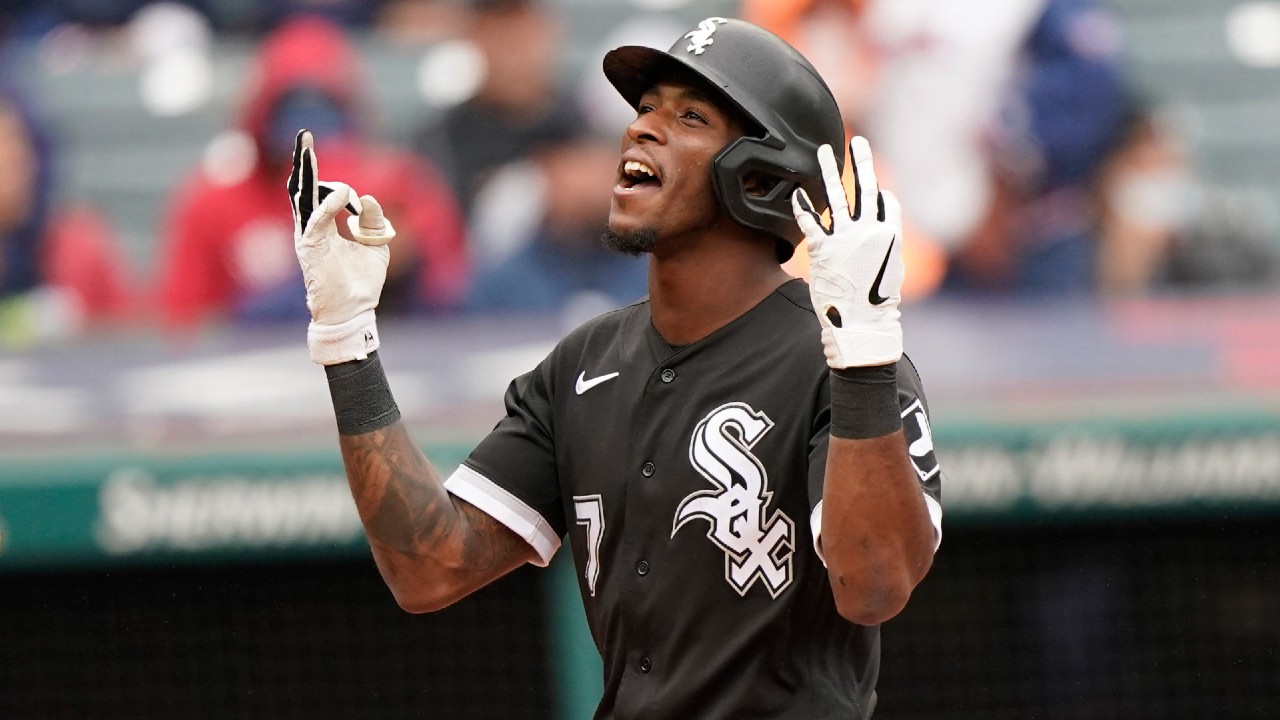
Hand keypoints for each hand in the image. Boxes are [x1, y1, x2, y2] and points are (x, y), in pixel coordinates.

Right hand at [289, 129, 395, 364]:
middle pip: (304, 188)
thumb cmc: (362, 284)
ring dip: (305, 171)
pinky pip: (316, 218)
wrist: (354, 311)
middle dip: (304, 162)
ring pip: (302, 196)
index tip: (352, 195)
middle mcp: (312, 228)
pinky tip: (342, 194)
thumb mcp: (375, 244)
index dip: (331, 182)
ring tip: (305, 147)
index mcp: (324, 227)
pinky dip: (329, 203)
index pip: (318, 193)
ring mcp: (308, 237)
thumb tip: (366, 197)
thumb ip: (372, 220)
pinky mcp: (310, 247)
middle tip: (303, 136)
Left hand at [792, 136, 903, 367]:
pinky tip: (796, 191)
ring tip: (824, 152)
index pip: (885, 202)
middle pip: (864, 188)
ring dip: (830, 171)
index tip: (872, 177)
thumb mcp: (891, 269)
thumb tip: (886, 225)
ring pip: (837, 196)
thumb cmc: (877, 302)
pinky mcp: (823, 249)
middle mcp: (869, 230)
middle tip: (858, 142)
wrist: (863, 324)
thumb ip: (888, 243)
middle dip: (861, 162)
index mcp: (890, 234)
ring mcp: (845, 238)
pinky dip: (803, 205)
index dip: (878, 189)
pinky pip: (811, 221)